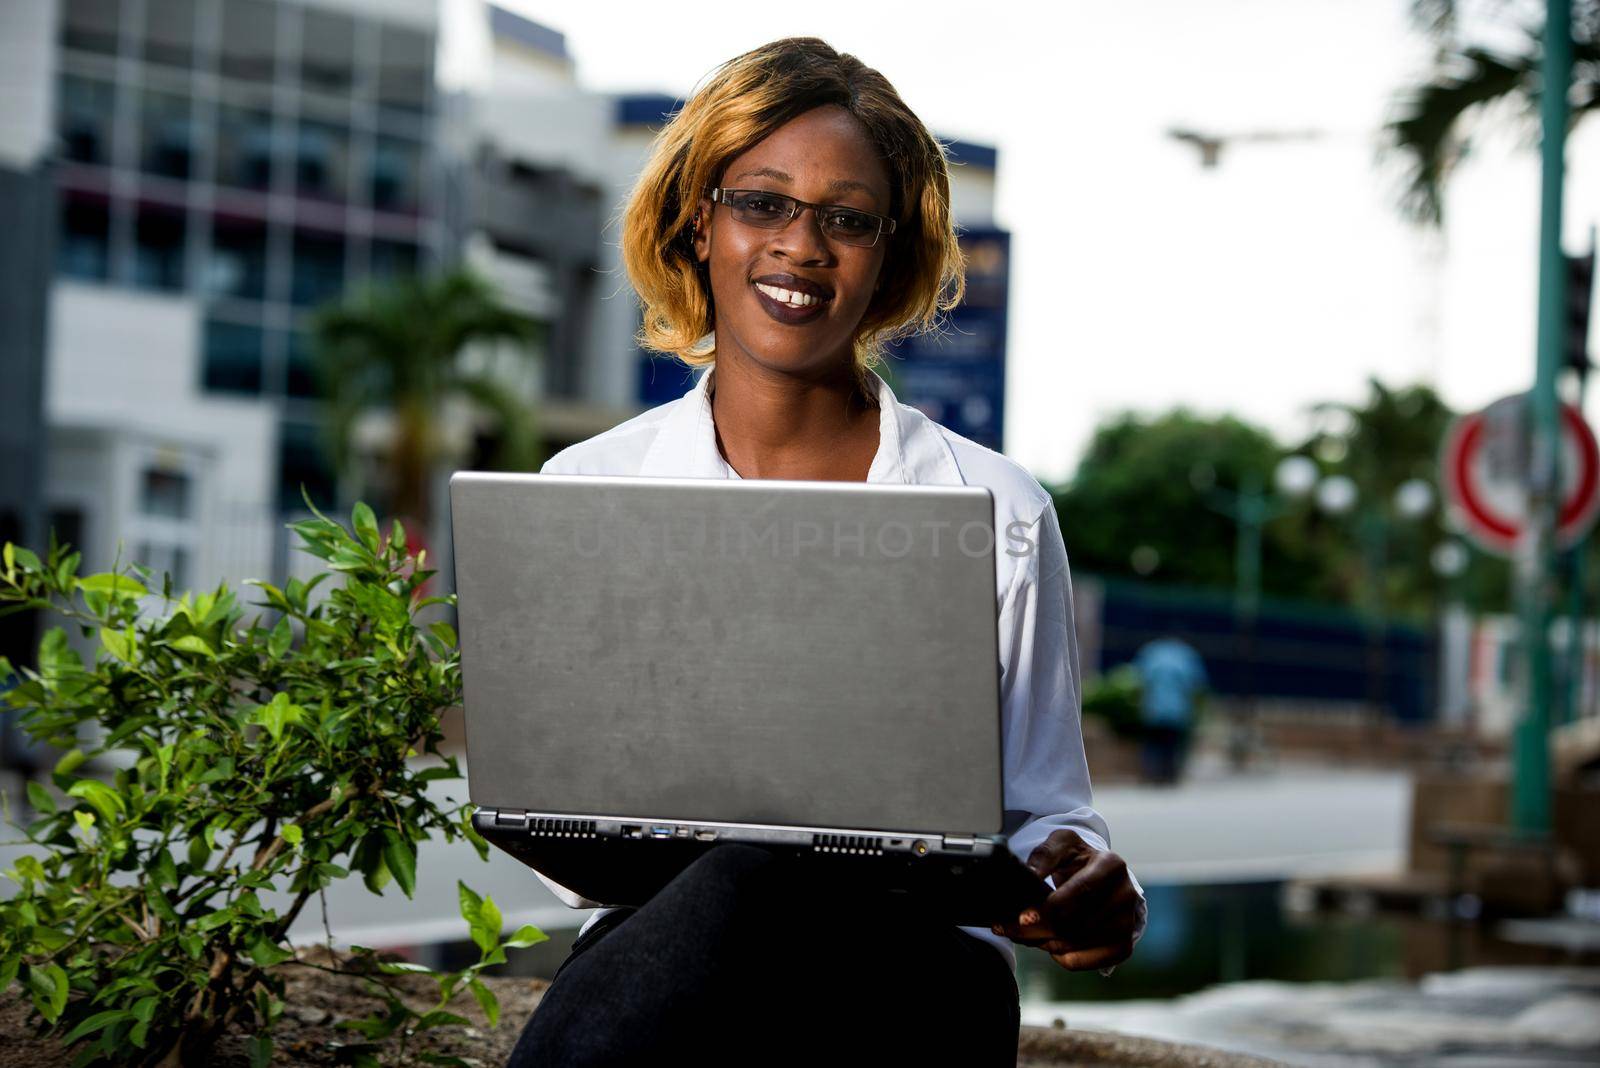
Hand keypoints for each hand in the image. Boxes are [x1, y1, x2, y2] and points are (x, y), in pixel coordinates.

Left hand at [991, 829, 1143, 970]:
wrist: (1101, 879)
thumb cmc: (1078, 860)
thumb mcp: (1062, 844)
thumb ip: (1045, 854)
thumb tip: (1031, 875)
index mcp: (1111, 865)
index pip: (1080, 891)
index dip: (1049, 908)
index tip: (1022, 917)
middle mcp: (1125, 895)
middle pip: (1076, 923)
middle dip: (1038, 930)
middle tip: (1011, 929)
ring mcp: (1127, 923)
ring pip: (1076, 944)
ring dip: (1044, 943)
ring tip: (1026, 933)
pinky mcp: (1123, 946)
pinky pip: (1084, 961)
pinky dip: (1060, 957)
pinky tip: (1048, 943)